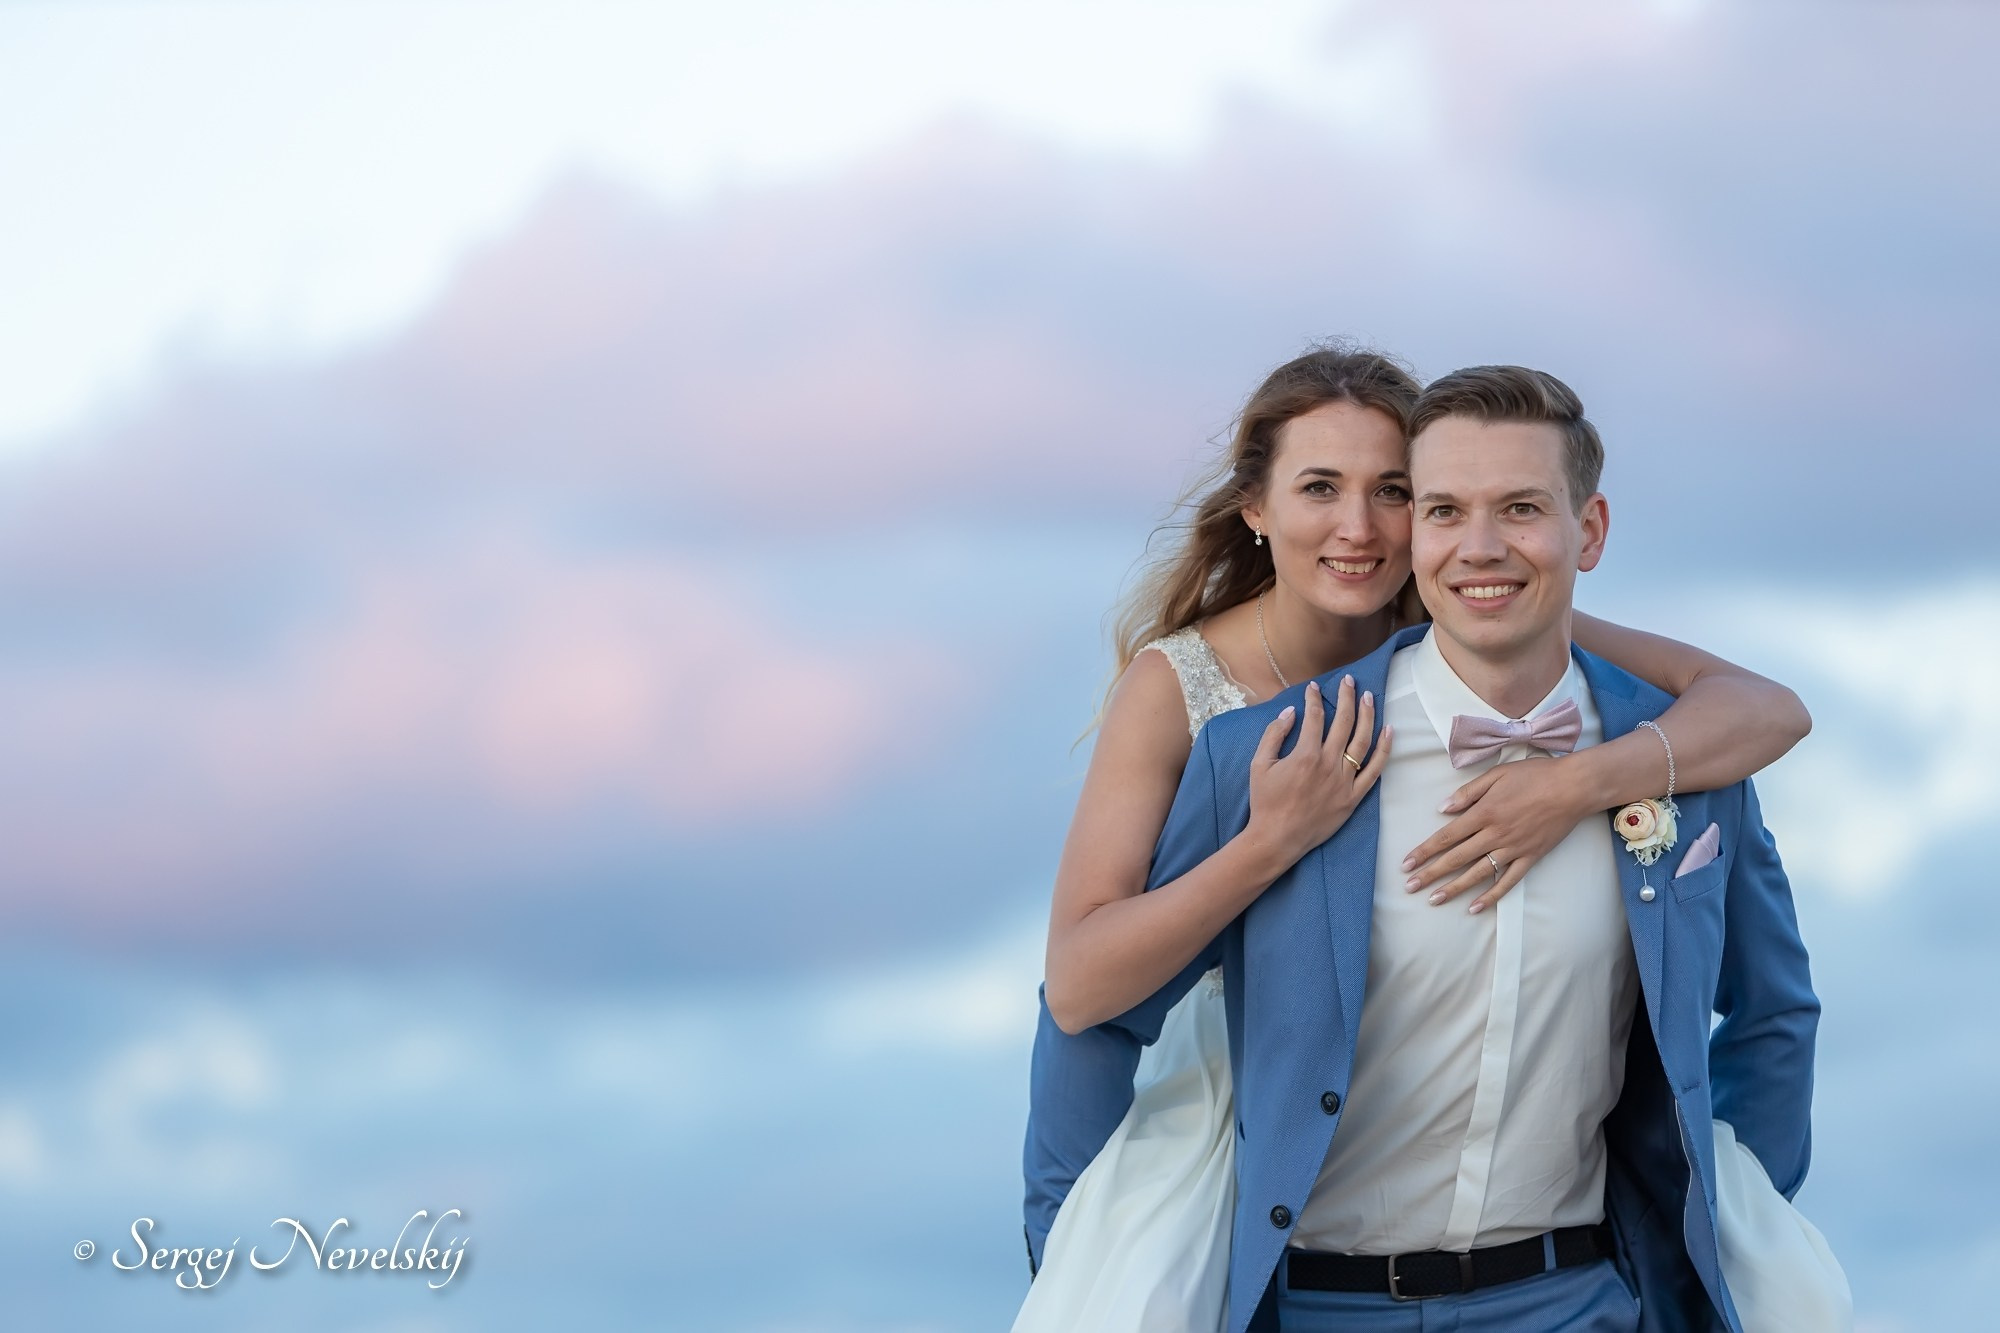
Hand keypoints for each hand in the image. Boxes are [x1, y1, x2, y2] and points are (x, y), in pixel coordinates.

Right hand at [1242, 675, 1390, 876]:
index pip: (1315, 717)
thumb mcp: (1259, 765)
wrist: (1277, 838)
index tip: (1313, 687)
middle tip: (1349, 681)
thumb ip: (1274, 735)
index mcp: (1305, 755)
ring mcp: (1345, 781)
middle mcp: (1329, 764)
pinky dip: (1384, 749)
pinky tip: (1389, 731)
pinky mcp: (1354, 797)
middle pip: (1344, 722)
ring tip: (1369, 697)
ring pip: (1363, 741)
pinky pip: (1375, 770)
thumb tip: (1290, 712)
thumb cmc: (1265, 802)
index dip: (1314, 698)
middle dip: (1347, 697)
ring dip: (1368, 715)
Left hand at [1398, 756, 1594, 912]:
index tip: (1406, 863)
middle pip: (1456, 858)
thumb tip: (1442, 808)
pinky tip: (1475, 907)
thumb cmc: (1535, 775)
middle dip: (1430, 873)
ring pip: (1478, 873)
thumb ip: (1468, 792)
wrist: (1574, 787)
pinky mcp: (1531, 858)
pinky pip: (1508, 881)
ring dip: (1454, 888)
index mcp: (1484, 813)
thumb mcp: (1497, 774)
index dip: (1425, 851)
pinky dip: (1491, 896)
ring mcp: (1513, 849)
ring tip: (1433, 900)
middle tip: (1410, 887)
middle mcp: (1495, 834)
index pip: (1446, 836)